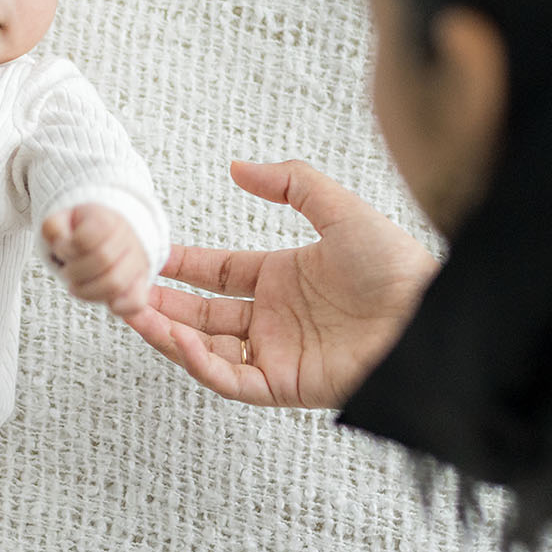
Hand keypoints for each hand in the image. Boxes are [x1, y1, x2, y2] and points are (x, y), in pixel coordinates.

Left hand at [40, 203, 151, 316]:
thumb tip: (61, 241)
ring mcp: (137, 262)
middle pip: (102, 260)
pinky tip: (108, 304)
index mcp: (107, 220)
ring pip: (115, 283)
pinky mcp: (140, 284)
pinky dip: (120, 307)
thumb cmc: (81, 234)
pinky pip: (136, 302)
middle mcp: (127, 238)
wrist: (108, 237)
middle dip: (74, 272)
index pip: (84, 239)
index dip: (66, 248)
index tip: (62, 248)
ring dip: (87, 291)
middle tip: (67, 271)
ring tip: (78, 286)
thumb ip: (53, 227)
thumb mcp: (62, 221)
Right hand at [122, 160, 439, 407]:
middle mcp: (274, 318)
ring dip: (167, 333)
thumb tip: (238, 168)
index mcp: (283, 279)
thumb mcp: (338, 208)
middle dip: (160, 302)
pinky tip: (176, 337)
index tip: (146, 256)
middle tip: (121, 289)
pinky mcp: (286, 384)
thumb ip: (290, 184)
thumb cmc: (397, 265)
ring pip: (206, 349)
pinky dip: (198, 362)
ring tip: (133, 312)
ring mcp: (277, 352)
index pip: (217, 274)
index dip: (180, 266)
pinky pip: (230, 378)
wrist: (430, 315)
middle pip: (201, 314)